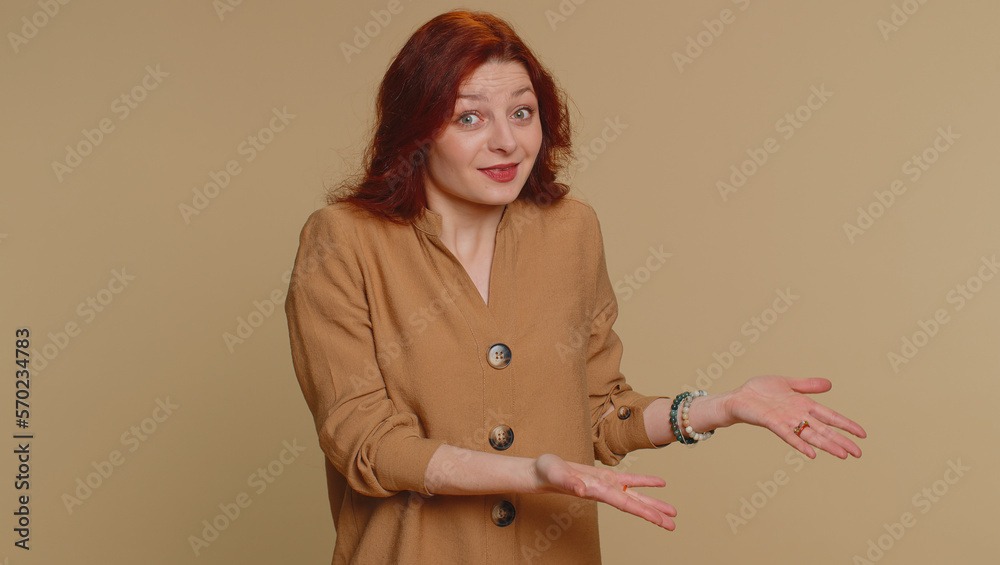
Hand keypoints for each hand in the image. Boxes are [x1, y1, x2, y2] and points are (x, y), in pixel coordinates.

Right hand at [531, 453, 676, 530]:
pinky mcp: (606, 477)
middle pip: (634, 505)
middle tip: (672, 525)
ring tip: (671, 512)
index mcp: (596, 491)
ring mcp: (607, 485)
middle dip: (653, 515)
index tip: (658, 520)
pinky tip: (660, 483)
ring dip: (653, 503)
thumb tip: (581, 491)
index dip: (642, 511)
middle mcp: (605, 492)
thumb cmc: (547, 472)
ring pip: (635, 495)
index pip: (624, 503)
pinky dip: (645, 481)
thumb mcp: (555, 473)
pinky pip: (630, 480)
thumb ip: (567, 482)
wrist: (543, 471)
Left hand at [723, 376, 866, 458]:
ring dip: (826, 445)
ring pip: (811, 435)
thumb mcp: (787, 383)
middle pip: (825, 430)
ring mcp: (786, 420)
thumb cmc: (761, 390)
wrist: (739, 397)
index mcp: (804, 405)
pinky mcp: (772, 422)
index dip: (846, 425)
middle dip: (842, 441)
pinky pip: (788, 435)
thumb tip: (829, 384)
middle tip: (859, 454)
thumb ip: (807, 385)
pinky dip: (800, 444)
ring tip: (842, 455)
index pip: (830, 416)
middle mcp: (798, 416)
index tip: (862, 434)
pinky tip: (811, 454)